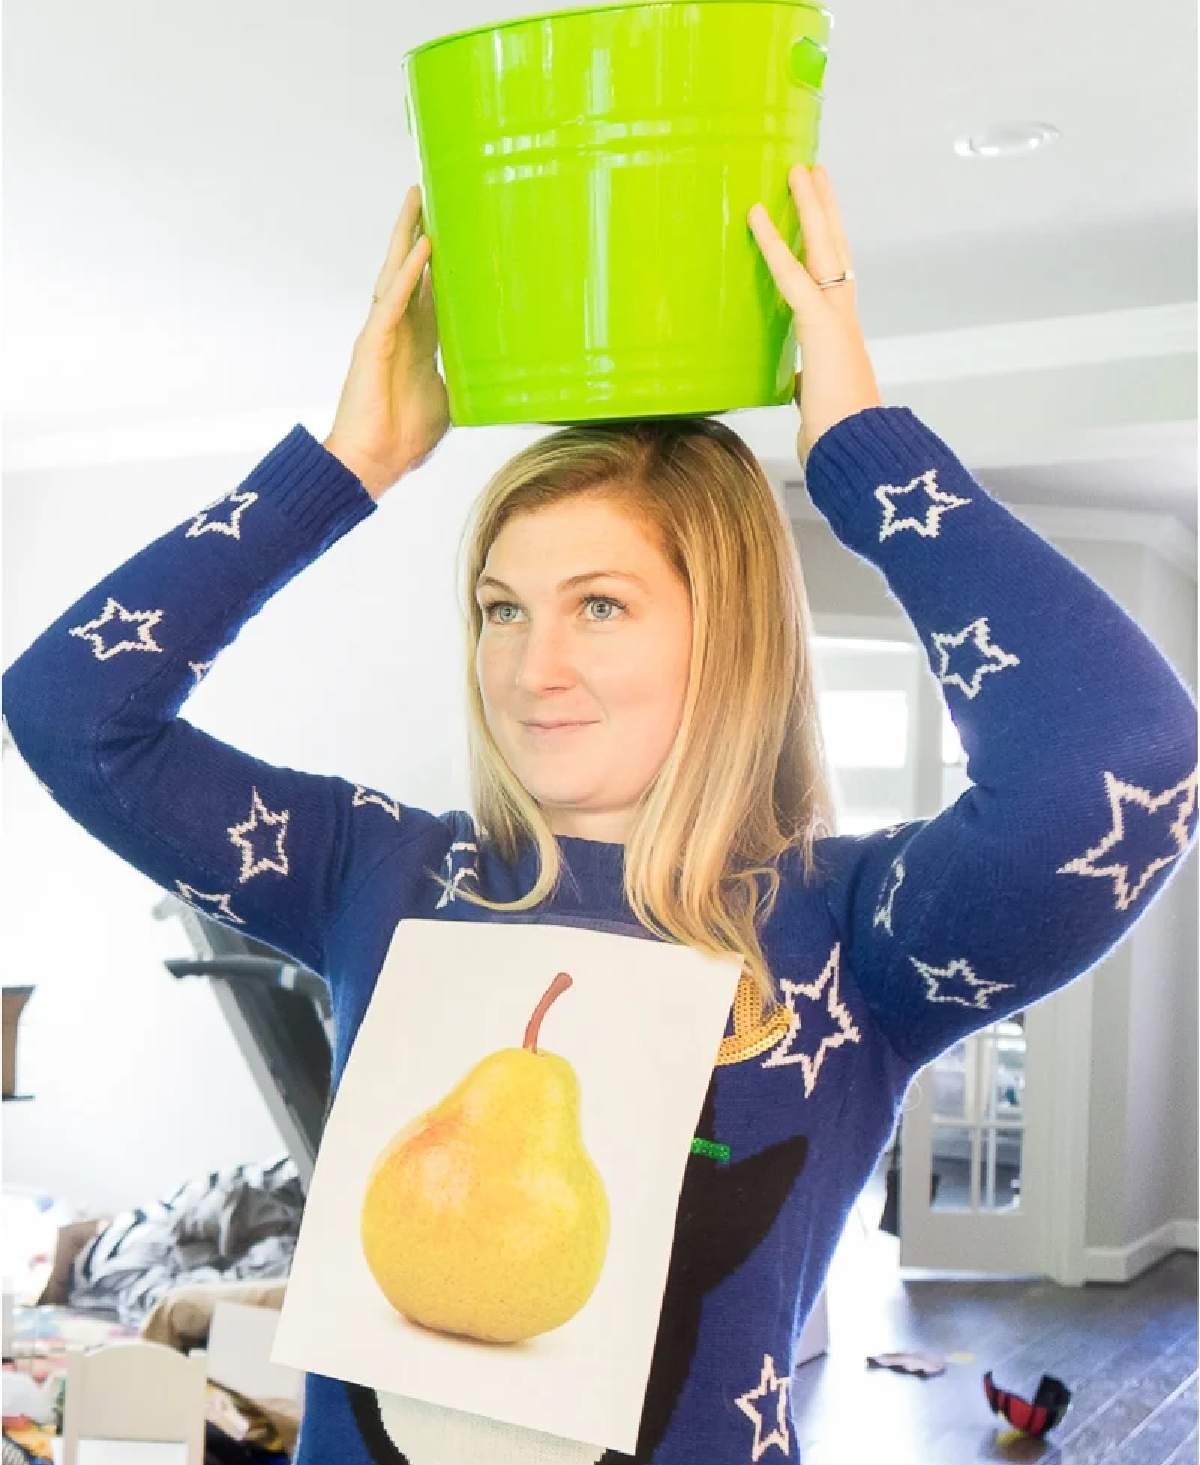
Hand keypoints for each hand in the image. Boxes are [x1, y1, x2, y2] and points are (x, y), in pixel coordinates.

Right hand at [323, 185, 450, 498]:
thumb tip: (497, 378)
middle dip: (417, 231)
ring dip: (407, 235)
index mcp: (418, 342)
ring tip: (417, 200)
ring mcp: (384, 332)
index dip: (439, 261)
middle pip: (409, 269)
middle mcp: (399, 329)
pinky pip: (392, 300)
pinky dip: (408, 273)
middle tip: (428, 194)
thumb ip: (466, 380)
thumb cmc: (406, 437)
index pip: (430, 290)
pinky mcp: (373, 342)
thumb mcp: (450, 402)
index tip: (452, 230)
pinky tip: (422, 246)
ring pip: (396, 272)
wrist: (376, 461)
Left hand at [748, 165, 882, 466]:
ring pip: (825, 248)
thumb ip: (808, 387)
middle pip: (837, 249)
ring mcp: (836, 317)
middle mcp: (844, 317)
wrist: (856, 450)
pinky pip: (792, 275)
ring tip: (798, 169)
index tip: (818, 221)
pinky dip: (773, 244)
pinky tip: (756, 215)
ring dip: (810, 206)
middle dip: (825, 209)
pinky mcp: (821, 325)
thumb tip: (802, 389)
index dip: (826, 246)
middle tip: (813, 172)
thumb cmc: (838, 438)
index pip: (834, 278)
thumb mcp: (816, 404)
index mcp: (841, 335)